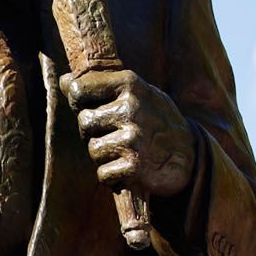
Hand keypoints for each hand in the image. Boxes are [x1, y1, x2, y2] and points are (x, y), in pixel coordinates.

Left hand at [62, 69, 196, 198]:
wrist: (190, 156)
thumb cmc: (155, 120)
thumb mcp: (135, 94)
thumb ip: (101, 87)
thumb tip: (64, 80)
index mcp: (130, 84)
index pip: (78, 90)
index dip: (81, 102)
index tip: (95, 107)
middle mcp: (132, 108)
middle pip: (84, 122)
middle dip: (95, 132)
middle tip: (119, 133)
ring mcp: (134, 137)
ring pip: (92, 149)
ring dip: (105, 155)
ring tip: (127, 149)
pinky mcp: (134, 166)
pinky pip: (102, 173)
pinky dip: (113, 175)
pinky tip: (130, 166)